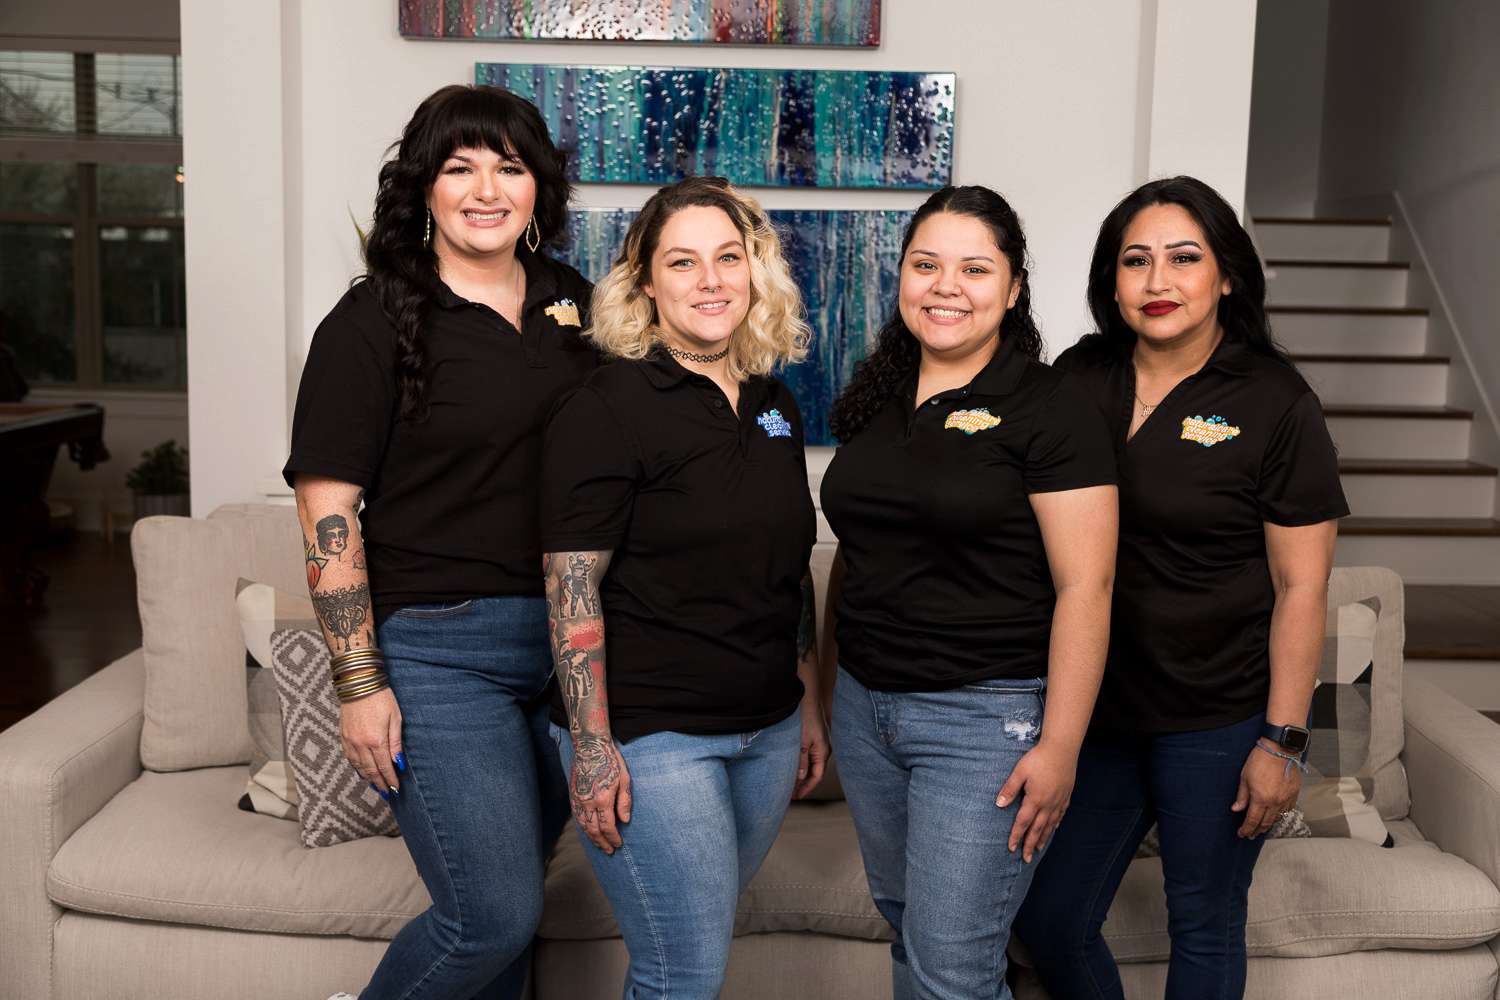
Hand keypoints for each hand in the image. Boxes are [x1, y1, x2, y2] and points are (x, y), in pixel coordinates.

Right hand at [340, 687, 403, 796]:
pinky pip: (349, 757)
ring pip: (358, 766)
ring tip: (376, 785)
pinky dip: (357, 767)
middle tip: (387, 792)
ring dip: (368, 777)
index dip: (390, 779)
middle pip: (370, 770)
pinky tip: (362, 771)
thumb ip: (396, 743)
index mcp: (376, 740)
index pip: (384, 767)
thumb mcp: (395, 719)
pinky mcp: (343, 736)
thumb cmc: (382, 698)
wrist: (359, 683)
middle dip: (380, 783)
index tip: (395, 789)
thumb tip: (398, 762)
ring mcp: (350, 741)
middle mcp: (361, 744)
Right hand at [571, 734, 631, 853]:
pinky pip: (577, 817)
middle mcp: (587, 802)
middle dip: (602, 842)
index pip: (607, 827)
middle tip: (610, 851)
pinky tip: (589, 832)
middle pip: (594, 830)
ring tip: (600, 845)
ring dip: (592, 838)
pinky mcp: (573, 795)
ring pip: (583, 826)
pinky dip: (583, 828)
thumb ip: (624, 802)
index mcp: (602, 799)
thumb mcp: (624, 779)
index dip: (613, 838)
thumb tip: (625, 820)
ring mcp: (578, 799)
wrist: (589, 746)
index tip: (618, 844)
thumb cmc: (610, 760)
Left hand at [794, 702, 830, 798]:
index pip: (817, 776)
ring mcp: (819, 744)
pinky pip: (809, 757)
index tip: (798, 796)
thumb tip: (801, 778)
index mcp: (823, 752)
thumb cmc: (805, 718)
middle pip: (815, 772)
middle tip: (792, 794)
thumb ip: (802, 760)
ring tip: (791, 783)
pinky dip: (802, 765)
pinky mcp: (813, 738)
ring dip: (802, 775)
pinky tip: (793, 767)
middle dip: (804, 784)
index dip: (807, 788)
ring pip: (811, 765)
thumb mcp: (801, 742)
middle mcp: (823, 749)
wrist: (806, 699)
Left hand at [996, 740, 1076, 862]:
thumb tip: (999, 804)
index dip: (1016, 836)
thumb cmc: (1038, 758)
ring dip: (1043, 838)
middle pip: (1038, 829)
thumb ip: (1009, 789)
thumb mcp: (1019, 771)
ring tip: (1038, 849)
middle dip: (1030, 844)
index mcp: (1034, 799)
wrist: (1062, 749)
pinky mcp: (1066, 795)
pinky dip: (1055, 825)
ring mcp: (1059, 801)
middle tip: (1026, 858)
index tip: (1011, 848)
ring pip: (1050, 825)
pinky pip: (1060, 815)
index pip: (1023, 823)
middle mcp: (1048, 804)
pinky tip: (1053, 829)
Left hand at [1233, 740, 1302, 837]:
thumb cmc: (1260, 760)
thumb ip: (1242, 796)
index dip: (1246, 829)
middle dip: (1257, 830)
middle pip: (1265, 822)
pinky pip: (1288, 810)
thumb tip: (1236, 809)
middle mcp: (1275, 802)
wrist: (1279, 749)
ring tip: (1262, 828)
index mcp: (1260, 798)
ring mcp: (1286, 799)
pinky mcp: (1294, 794)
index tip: (1242, 833)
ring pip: (1277, 818)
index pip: (1252, 820)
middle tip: (1251, 835)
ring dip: (1269, 825)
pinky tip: (1276, 816)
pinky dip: (1280, 815)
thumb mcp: (1244, 777)